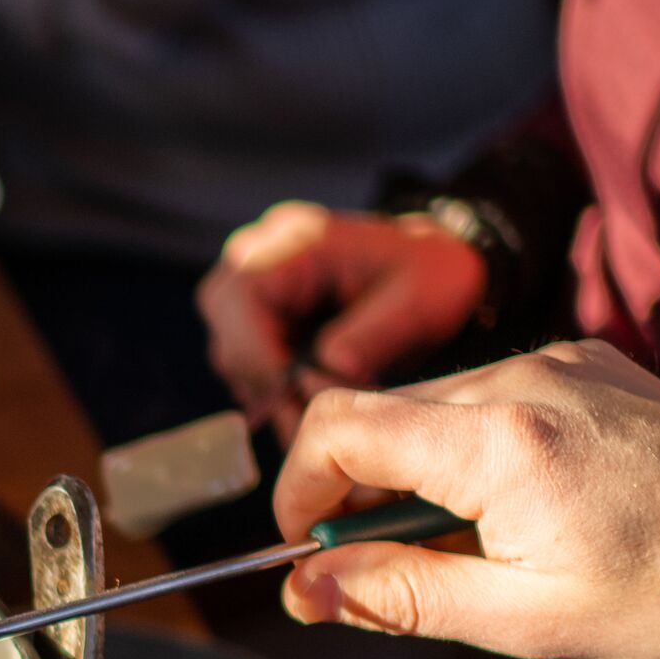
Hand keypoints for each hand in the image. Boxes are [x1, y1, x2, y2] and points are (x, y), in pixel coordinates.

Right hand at [197, 203, 487, 440]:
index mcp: (297, 241)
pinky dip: (275, 392)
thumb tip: (330, 369)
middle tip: (305, 416)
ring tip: (314, 416)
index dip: (259, 355)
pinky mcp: (260, 321)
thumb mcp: (420, 300)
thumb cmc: (429, 277)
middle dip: (264, 382)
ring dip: (269, 393)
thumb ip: (374, 335)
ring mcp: (256, 292)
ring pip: (231, 357)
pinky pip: (247, 367)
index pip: (241, 299)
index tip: (294, 395)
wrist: (433, 274)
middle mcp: (262, 258)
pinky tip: (309, 403)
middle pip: (226, 332)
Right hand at [270, 339, 659, 658]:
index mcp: (498, 441)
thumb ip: (400, 596)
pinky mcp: (590, 366)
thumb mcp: (526, 622)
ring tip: (466, 553)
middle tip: (386, 575)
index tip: (307, 553)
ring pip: (430, 408)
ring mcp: (560, 364)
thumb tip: (309, 587)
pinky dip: (467, 455)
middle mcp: (523, 379)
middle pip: (377, 416)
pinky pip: (488, 401)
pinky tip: (513, 514)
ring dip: (415, 478)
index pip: (335, 429)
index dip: (296, 493)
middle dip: (356, 495)